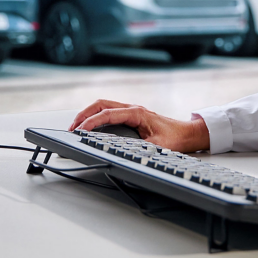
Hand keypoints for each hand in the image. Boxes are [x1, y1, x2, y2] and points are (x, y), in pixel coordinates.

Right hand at [69, 99, 209, 152]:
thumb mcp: (158, 146)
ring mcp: (131, 111)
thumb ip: (141, 148)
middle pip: (101, 104)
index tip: (78, 131)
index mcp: (137, 113)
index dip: (91, 122)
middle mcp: (133, 108)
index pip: (107, 114)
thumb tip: (127, 152)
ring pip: (104, 105)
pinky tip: (90, 127)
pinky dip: (96, 116)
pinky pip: (109, 111)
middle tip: (71, 129)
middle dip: (83, 114)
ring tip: (76, 128)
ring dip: (88, 114)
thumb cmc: (175, 138)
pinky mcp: (131, 116)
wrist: (186, 134)